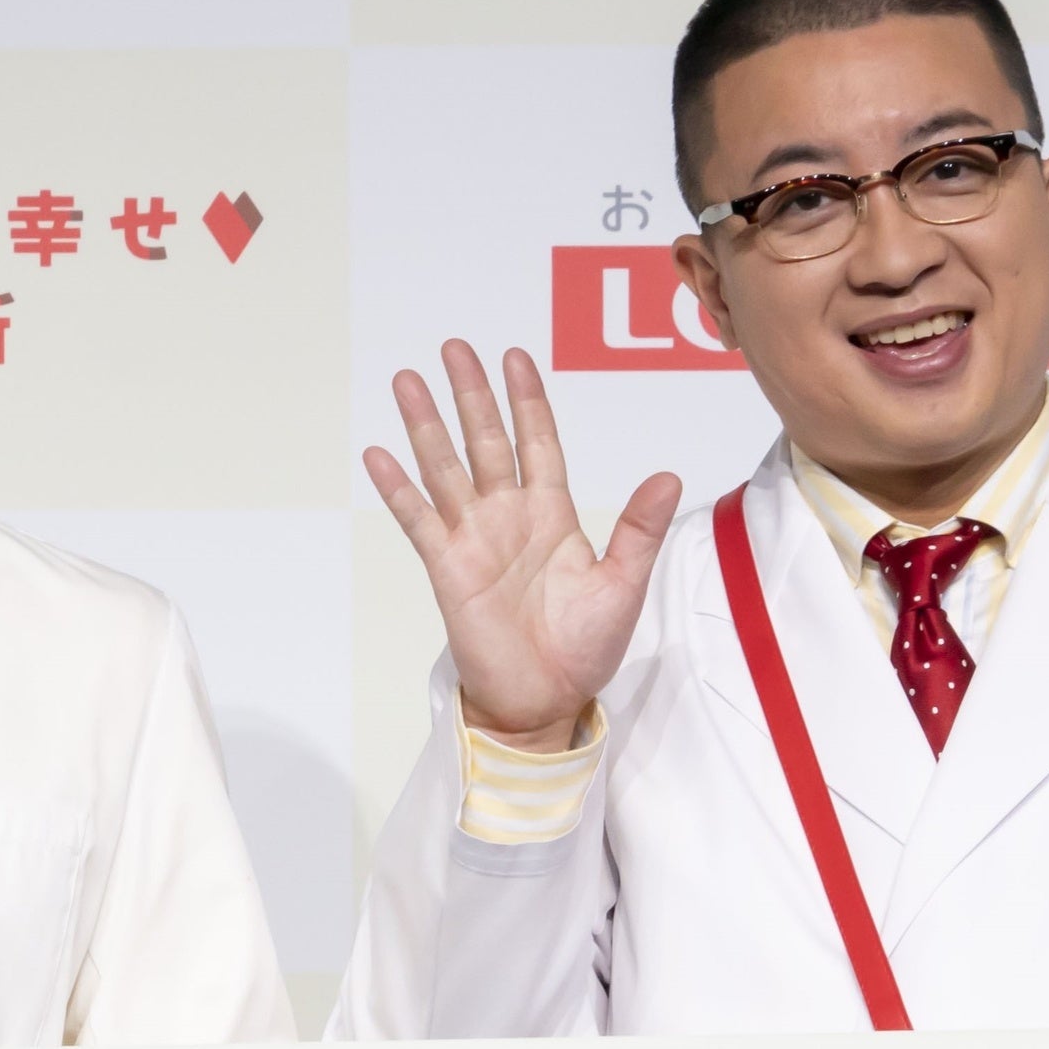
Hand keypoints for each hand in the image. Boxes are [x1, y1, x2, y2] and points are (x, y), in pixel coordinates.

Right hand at [362, 342, 681, 753]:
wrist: (547, 701)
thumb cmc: (586, 649)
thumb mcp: (624, 584)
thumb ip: (638, 529)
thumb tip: (669, 476)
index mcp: (552, 514)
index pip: (537, 442)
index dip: (526, 399)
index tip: (515, 357)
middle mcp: (509, 516)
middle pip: (485, 441)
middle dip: (470, 394)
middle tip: (454, 347)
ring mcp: (474, 539)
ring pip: (446, 468)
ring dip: (426, 425)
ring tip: (407, 381)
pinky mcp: (448, 568)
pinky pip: (418, 519)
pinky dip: (398, 487)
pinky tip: (379, 454)